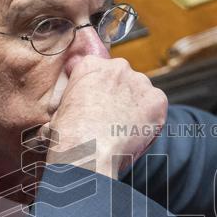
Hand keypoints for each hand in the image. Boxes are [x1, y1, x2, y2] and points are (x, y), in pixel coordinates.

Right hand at [41, 56, 167, 177]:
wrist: (87, 151)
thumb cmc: (68, 136)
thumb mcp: (59, 108)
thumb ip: (75, 97)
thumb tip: (79, 103)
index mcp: (90, 65)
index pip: (101, 71)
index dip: (101, 92)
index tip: (99, 107)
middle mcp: (117, 66)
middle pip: (124, 80)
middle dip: (121, 98)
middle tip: (113, 121)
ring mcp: (139, 82)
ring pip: (142, 94)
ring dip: (136, 109)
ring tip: (123, 132)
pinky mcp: (157, 100)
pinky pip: (156, 109)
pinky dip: (150, 122)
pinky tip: (136, 135)